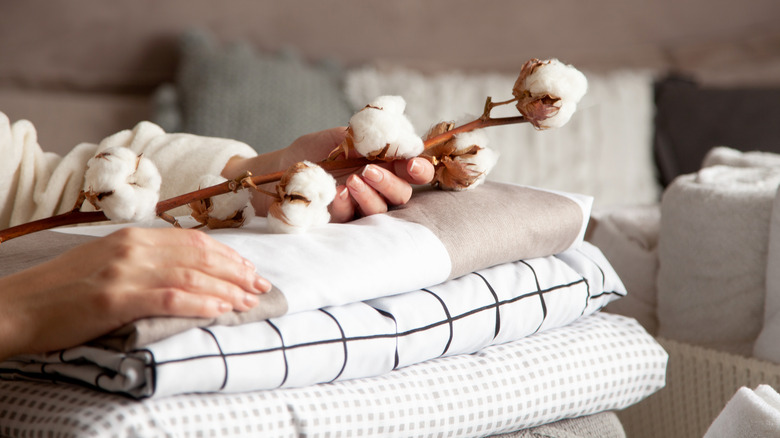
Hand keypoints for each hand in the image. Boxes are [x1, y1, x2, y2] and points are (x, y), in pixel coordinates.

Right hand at [0, 227, 270, 358]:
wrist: (15, 307)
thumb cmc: (61, 291)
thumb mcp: (105, 262)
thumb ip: (143, 260)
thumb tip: (184, 270)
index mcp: (132, 236)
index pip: (193, 240)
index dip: (226, 254)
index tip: (249, 268)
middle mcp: (133, 247)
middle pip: (200, 255)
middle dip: (236, 271)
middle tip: (261, 285)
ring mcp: (125, 271)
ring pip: (192, 276)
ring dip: (227, 289)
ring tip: (250, 301)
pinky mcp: (116, 297)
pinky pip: (172, 298)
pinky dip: (203, 303)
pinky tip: (223, 310)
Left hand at [222, 127, 434, 220]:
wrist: (275, 171)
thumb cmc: (309, 152)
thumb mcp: (338, 137)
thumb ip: (366, 137)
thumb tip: (397, 137)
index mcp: (383, 164)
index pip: (413, 170)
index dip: (420, 168)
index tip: (412, 164)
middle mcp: (377, 188)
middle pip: (403, 194)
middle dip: (391, 183)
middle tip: (370, 170)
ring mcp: (360, 208)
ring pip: (381, 210)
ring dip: (370, 195)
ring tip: (351, 180)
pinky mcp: (342, 224)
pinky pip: (353, 220)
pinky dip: (346, 205)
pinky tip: (336, 193)